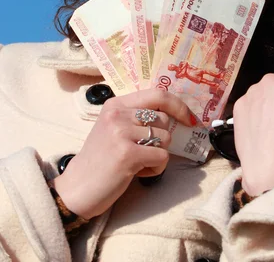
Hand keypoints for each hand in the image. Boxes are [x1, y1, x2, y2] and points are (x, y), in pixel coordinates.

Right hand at [53, 89, 192, 218]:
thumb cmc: (100, 160)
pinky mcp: (127, 154)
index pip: (157, 94)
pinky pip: (162, 157)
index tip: (188, 118)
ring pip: (165, 139)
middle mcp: (118, 114)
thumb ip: (136, 118)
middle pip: (163, 119)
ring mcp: (121, 133)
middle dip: (161, 139)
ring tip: (137, 163)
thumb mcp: (113, 128)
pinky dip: (155, 169)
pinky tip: (137, 173)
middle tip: (144, 152)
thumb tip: (173, 114)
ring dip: (157, 156)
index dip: (178, 105)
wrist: (75, 188)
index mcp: (116, 104)